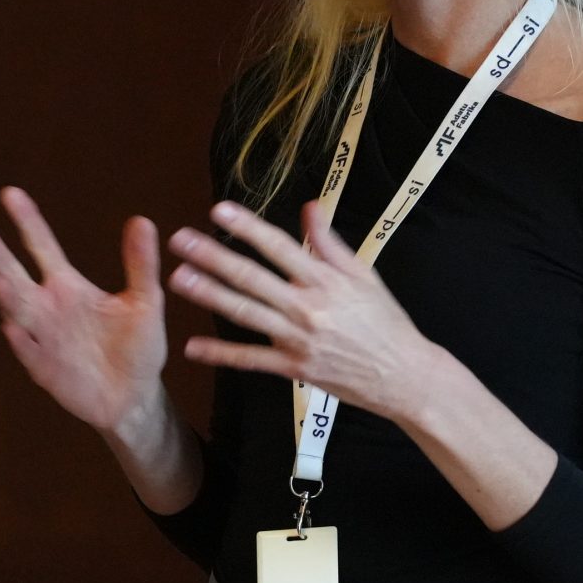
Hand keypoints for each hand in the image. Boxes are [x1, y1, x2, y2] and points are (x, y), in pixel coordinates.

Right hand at [0, 187, 167, 434]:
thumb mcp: (145, 303)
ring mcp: (42, 338)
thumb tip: (142, 220)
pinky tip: (13, 327)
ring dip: (6, 295)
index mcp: (67, 287)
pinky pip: (29, 352)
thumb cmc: (137, 347)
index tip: (9, 193)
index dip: (27, 221)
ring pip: (16, 311)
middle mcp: (47, 308)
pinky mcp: (45, 370)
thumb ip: (140, 265)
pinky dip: (21, 341)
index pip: (41, 247)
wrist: (134, 397)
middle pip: (14, 272)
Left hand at [165, 199, 443, 421]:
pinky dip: (222, 354)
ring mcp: (298, 340)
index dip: (249, 227)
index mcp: (326, 281)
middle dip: (213, 256)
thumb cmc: (385, 322)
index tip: (220, 210)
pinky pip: (251, 360)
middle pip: (253, 277)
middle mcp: (308, 308)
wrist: (403, 375)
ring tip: (179, 278)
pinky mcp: (294, 369)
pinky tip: (193, 347)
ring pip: (246, 313)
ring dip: (210, 295)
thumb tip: (310, 206)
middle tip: (180, 240)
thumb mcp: (365, 276)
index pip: (280, 247)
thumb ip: (331, 243)